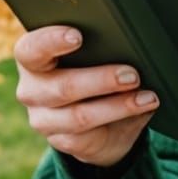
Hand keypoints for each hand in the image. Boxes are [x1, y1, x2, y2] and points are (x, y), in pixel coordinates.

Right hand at [13, 26, 158, 168]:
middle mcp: (31, 89)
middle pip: (62, 86)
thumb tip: (133, 42)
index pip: (31, 48)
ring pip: (79, 116)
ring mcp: (42, 119)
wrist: (93, 116)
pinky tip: (143, 108)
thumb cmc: (93, 70)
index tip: (78, 36)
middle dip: (101, 80)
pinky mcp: (60, 141)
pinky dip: (120, 118)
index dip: (51, 41)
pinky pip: (89, 136)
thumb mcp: (94, 55)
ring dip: (118, 106)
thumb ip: (102, 46)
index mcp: (31, 58)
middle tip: (132, 75)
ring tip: (146, 97)